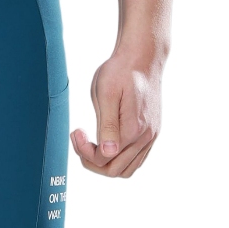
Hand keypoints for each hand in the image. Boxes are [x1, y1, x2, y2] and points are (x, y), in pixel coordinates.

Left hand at [70, 53, 160, 177]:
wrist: (143, 57)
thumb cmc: (120, 71)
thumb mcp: (105, 93)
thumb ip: (107, 125)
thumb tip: (108, 153)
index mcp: (132, 130)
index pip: (104, 160)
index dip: (84, 151)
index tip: (76, 131)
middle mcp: (146, 138)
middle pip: (115, 170)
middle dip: (92, 160)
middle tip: (79, 139)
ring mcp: (151, 136)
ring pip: (128, 169)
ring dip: (106, 163)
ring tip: (92, 143)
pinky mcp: (153, 132)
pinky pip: (137, 159)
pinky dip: (120, 159)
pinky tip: (107, 141)